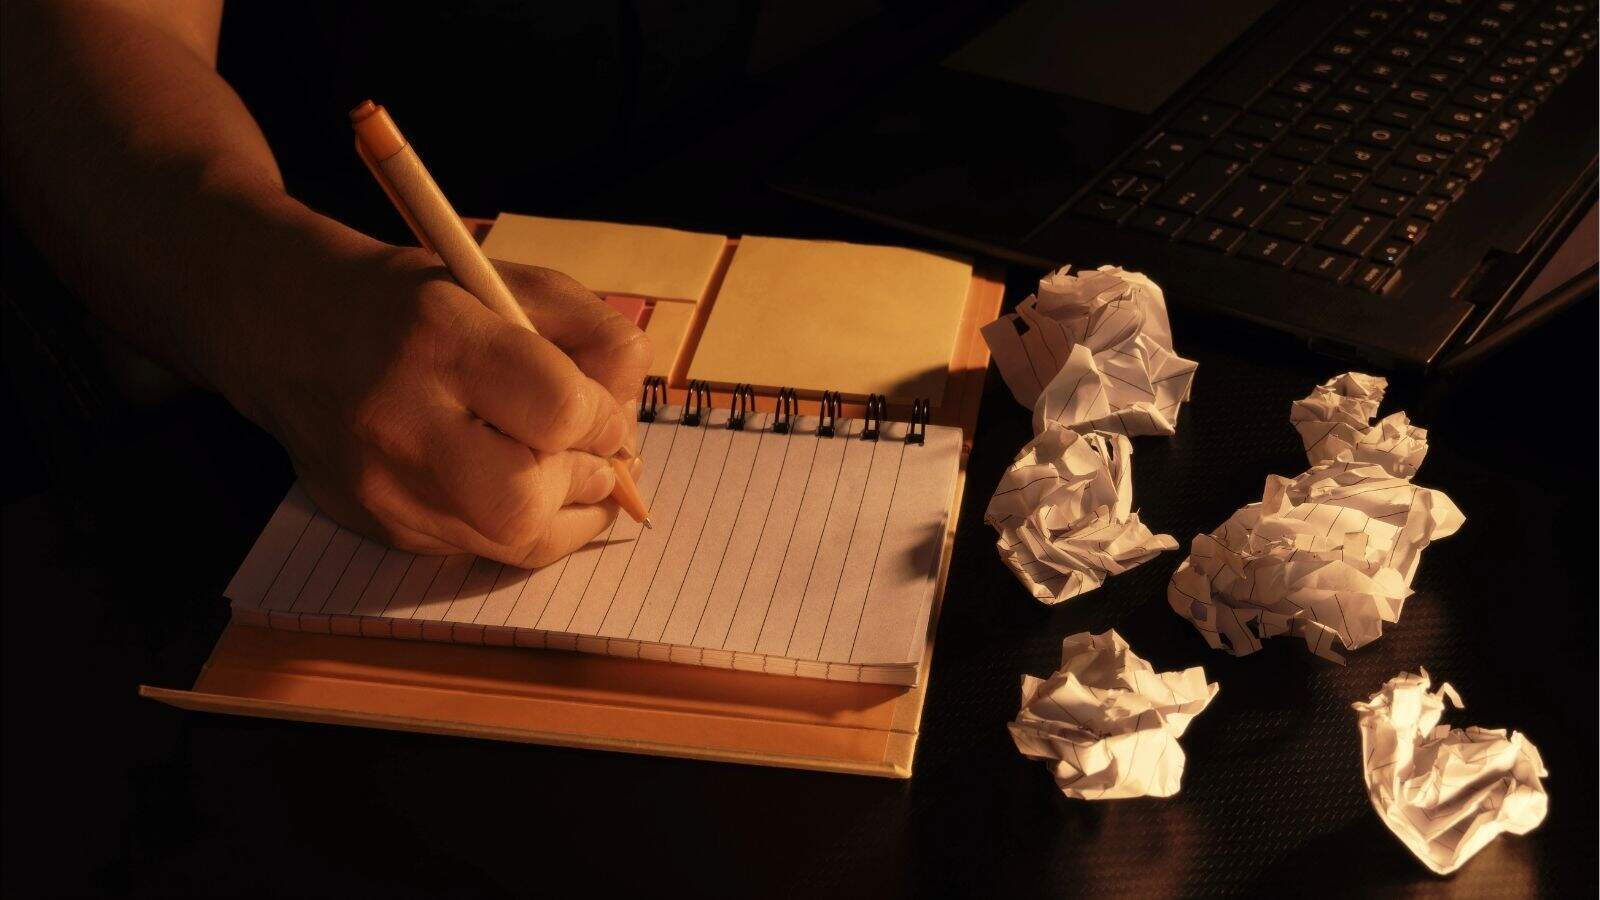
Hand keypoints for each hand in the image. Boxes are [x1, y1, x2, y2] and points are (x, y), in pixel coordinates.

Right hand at [229, 245, 649, 566]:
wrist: (288, 326)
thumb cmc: (415, 302)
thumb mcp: (506, 281)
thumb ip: (590, 333)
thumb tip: (632, 415)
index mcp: (439, 337)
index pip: (559, 410)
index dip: (605, 418)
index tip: (604, 411)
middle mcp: (400, 418)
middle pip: (527, 498)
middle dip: (583, 480)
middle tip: (592, 455)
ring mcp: (381, 484)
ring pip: (511, 541)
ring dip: (565, 513)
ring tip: (567, 472)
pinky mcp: (377, 524)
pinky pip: (480, 550)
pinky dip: (522, 527)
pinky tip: (522, 489)